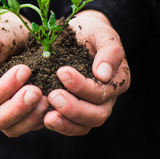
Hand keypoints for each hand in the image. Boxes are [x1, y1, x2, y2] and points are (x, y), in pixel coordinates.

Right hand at [0, 13, 49, 136]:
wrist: (18, 33)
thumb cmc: (1, 33)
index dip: (5, 88)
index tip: (25, 69)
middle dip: (17, 107)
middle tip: (36, 90)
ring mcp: (1, 112)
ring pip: (11, 129)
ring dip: (29, 118)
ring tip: (47, 100)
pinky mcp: (20, 115)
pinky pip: (28, 126)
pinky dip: (40, 119)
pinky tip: (52, 105)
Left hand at [44, 10, 130, 135]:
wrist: (77, 34)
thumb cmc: (90, 32)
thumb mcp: (101, 33)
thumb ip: (109, 50)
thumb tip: (103, 75)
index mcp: (117, 81)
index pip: (102, 92)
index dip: (82, 86)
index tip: (61, 71)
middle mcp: (107, 99)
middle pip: (96, 115)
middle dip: (74, 108)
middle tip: (52, 96)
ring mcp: (90, 107)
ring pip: (84, 126)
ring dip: (65, 123)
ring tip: (47, 116)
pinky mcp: (73, 111)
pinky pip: (70, 126)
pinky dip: (58, 125)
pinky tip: (42, 118)